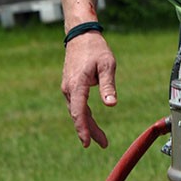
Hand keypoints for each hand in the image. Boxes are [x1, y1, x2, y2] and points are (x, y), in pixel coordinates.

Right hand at [61, 32, 116, 147]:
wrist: (81, 36)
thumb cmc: (96, 49)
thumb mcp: (107, 65)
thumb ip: (108, 85)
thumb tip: (111, 104)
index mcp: (77, 85)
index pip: (79, 112)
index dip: (83, 129)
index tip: (87, 143)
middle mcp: (69, 89)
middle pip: (78, 115)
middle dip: (89, 131)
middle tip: (103, 143)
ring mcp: (68, 88)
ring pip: (77, 111)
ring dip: (87, 125)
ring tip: (100, 138)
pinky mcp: (70, 86)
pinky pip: (76, 105)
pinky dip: (83, 115)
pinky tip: (91, 122)